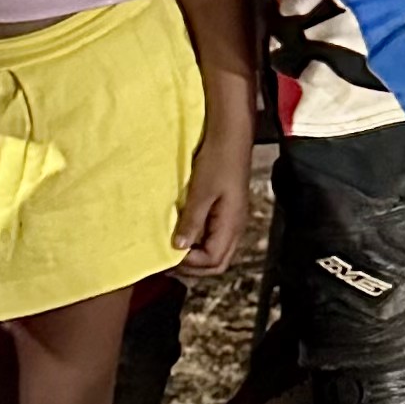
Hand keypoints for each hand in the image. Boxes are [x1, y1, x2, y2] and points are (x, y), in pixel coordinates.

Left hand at [175, 84, 255, 274]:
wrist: (230, 137)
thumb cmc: (217, 161)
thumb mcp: (201, 191)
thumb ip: (192, 221)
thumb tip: (178, 247)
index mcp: (231, 225)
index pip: (213, 260)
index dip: (191, 263)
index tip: (169, 253)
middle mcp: (235, 228)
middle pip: (217, 262)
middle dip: (193, 265)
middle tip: (169, 259)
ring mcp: (231, 221)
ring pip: (215, 251)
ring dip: (195, 254)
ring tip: (173, 247)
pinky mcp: (226, 212)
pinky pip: (213, 237)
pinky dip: (198, 241)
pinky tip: (183, 231)